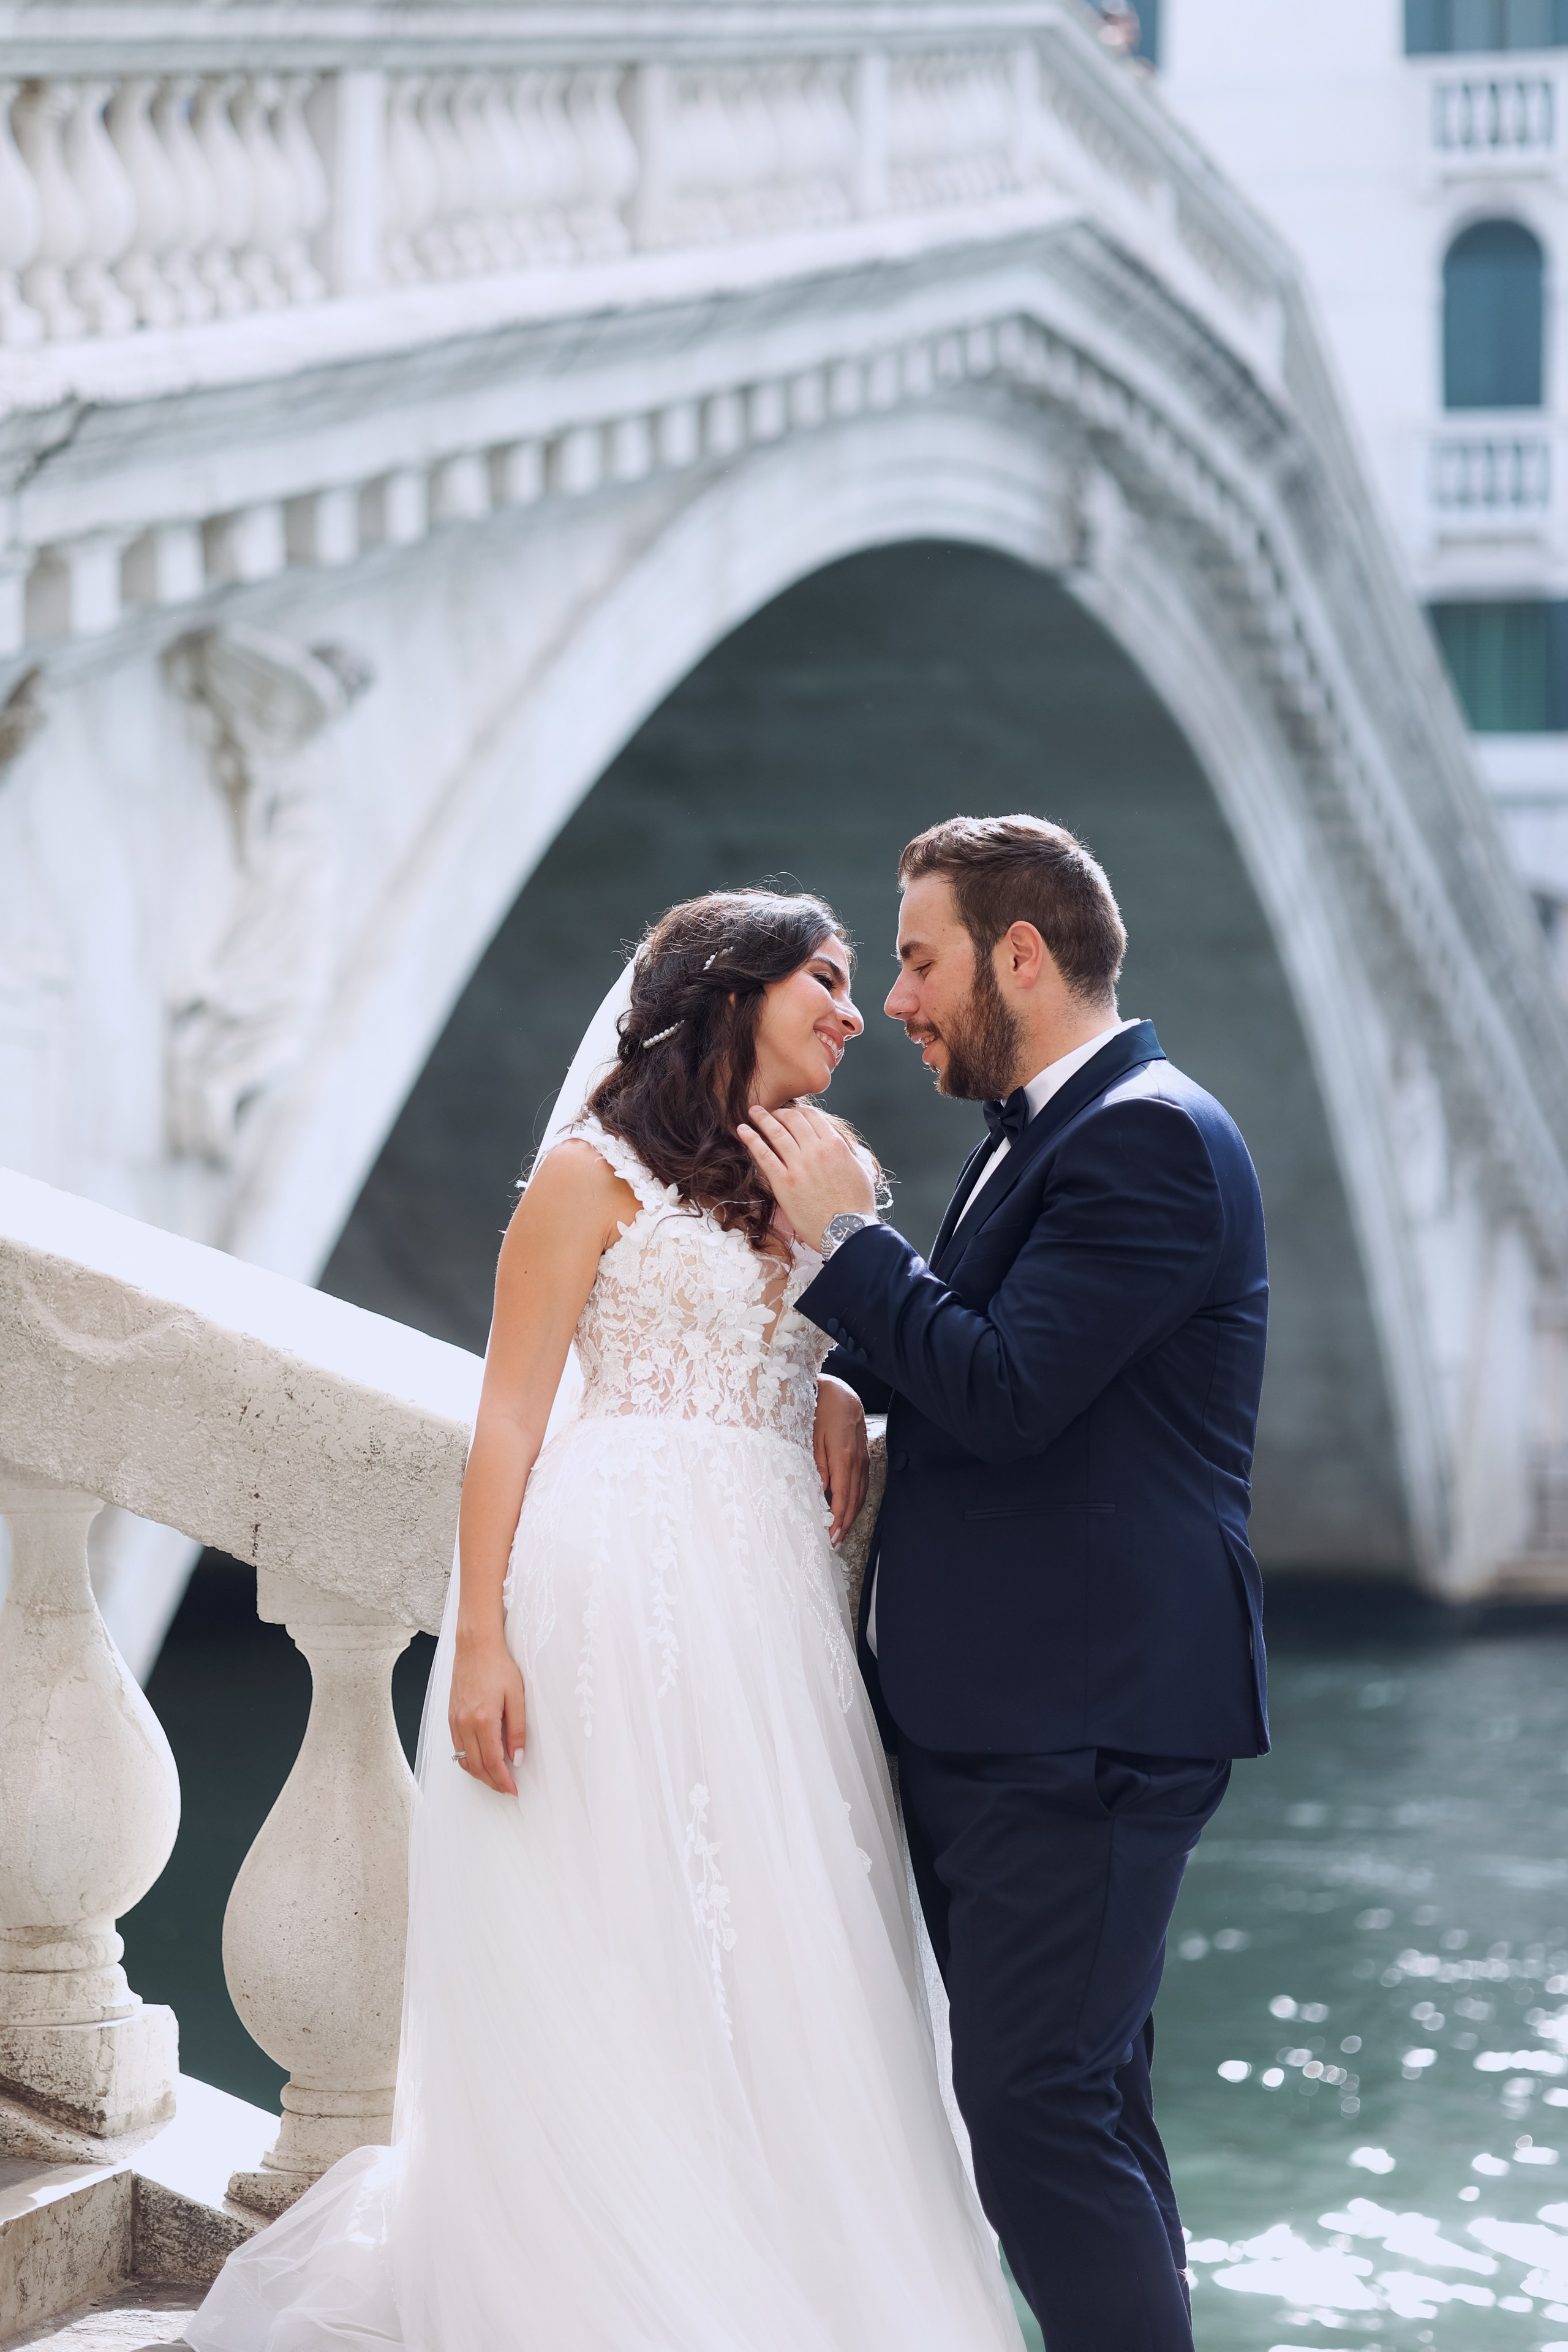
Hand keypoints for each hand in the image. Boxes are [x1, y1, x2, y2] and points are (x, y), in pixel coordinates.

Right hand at [449, 1623, 527, 1794]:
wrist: (475, 1646)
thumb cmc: (498, 1666)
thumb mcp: (517, 1697)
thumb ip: (517, 1730)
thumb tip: (517, 1758)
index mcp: (483, 1720)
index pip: (492, 1762)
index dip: (503, 1781)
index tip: (513, 1790)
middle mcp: (465, 1724)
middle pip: (476, 1766)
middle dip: (491, 1782)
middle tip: (506, 1788)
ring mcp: (455, 1720)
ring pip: (464, 1759)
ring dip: (479, 1773)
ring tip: (495, 1777)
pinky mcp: (451, 1716)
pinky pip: (457, 1747)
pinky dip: (468, 1759)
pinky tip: (480, 1758)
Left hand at [736, 1103, 875, 1248]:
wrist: (847, 1231)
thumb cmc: (857, 1205)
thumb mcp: (861, 1171)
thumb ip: (851, 1153)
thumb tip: (844, 1147)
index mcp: (835, 1145)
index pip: (812, 1116)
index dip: (799, 1111)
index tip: (791, 1113)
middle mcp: (816, 1151)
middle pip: (793, 1120)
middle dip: (779, 1112)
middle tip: (770, 1112)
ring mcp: (798, 1166)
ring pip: (776, 1132)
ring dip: (762, 1119)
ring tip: (753, 1112)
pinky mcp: (783, 1183)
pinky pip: (764, 1155)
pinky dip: (751, 1139)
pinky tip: (742, 1130)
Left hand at [814, 1374, 868, 1548]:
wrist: (838, 1391)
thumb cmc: (819, 1411)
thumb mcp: (811, 1437)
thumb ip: (818, 1465)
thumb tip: (822, 1492)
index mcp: (843, 1458)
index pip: (842, 1497)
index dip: (838, 1520)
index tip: (831, 1536)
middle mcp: (857, 1461)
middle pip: (854, 1500)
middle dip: (845, 1524)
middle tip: (835, 1543)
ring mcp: (863, 1458)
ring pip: (861, 1493)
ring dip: (852, 1515)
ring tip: (842, 1532)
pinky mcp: (863, 1455)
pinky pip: (863, 1483)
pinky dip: (857, 1500)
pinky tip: (850, 1509)